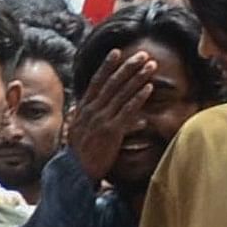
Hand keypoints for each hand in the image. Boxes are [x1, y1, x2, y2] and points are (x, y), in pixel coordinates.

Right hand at [67, 46, 159, 186]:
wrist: (75, 174)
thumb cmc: (79, 156)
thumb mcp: (78, 132)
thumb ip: (84, 118)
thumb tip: (81, 107)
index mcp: (83, 110)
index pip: (96, 82)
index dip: (106, 66)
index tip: (116, 52)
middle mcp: (91, 111)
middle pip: (111, 83)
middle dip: (127, 66)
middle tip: (142, 54)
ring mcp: (101, 120)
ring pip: (121, 93)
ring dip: (137, 77)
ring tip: (151, 66)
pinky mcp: (111, 131)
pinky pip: (127, 111)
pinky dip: (138, 98)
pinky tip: (149, 88)